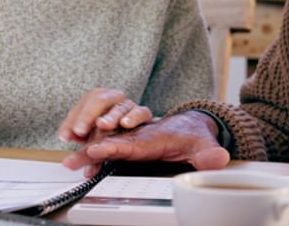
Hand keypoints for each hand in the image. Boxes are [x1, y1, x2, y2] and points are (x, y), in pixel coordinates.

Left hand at [58, 88, 153, 144]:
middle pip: (98, 100)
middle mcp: (112, 101)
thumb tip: (69, 162)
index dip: (72, 120)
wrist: (146, 132)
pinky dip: (133, 116)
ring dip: (110, 116)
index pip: (81, 106)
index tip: (65, 136)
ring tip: (102, 125)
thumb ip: (83, 152)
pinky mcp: (144, 114)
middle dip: (86, 115)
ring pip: (119, 106)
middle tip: (79, 131)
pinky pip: (140, 111)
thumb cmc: (116, 132)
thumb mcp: (96, 142)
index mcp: (97, 103)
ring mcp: (128, 106)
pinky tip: (125, 123)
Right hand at [62, 110, 230, 176]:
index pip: (131, 143)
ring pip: (104, 143)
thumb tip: (218, 159)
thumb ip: (209, 153)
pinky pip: (105, 147)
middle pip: (111, 142)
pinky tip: (79, 164)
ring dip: (87, 151)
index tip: (96, 150)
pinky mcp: (127, 143)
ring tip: (70, 162)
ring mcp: (131, 138)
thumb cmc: (194, 134)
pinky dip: (91, 152)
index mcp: (154, 136)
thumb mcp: (204, 144)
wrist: (190, 124)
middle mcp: (138, 134)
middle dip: (90, 149)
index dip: (113, 147)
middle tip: (73, 159)